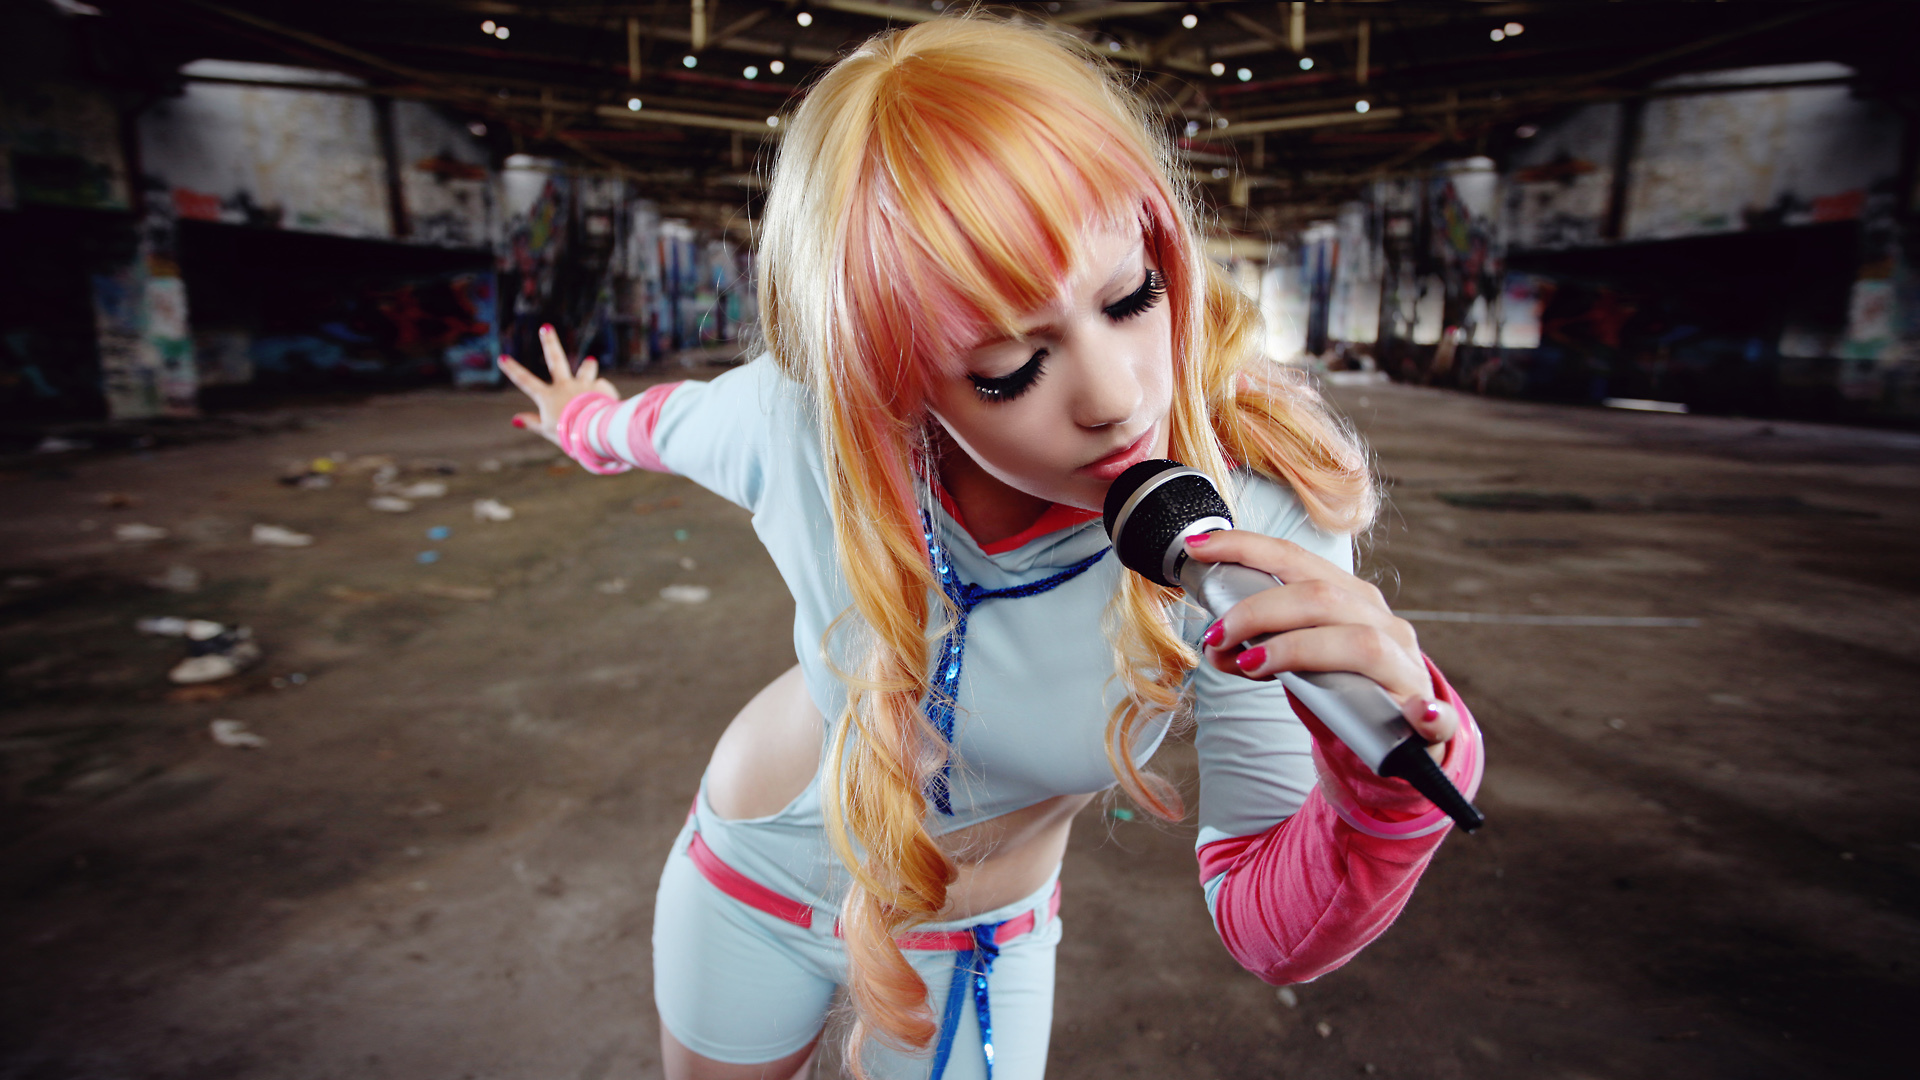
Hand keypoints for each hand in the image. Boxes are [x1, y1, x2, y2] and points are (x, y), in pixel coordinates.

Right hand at [497, 324, 617, 446]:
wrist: (595, 431)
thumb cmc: (569, 435)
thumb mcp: (547, 430)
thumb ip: (532, 422)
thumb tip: (515, 419)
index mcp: (548, 397)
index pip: (525, 381)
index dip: (512, 369)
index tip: (502, 357)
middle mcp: (565, 386)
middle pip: (555, 359)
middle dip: (549, 342)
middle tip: (546, 327)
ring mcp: (583, 384)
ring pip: (585, 369)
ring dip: (587, 365)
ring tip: (589, 361)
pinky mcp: (601, 387)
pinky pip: (601, 388)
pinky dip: (602, 395)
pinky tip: (606, 405)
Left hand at [1186, 530, 1458, 757]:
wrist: (1395, 742)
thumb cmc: (1341, 691)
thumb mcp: (1298, 659)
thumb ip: (1262, 645)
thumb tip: (1216, 642)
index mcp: (1349, 599)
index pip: (1295, 560)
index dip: (1247, 548)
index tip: (1198, 548)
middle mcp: (1381, 623)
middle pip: (1320, 597)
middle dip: (1258, 610)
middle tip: (1216, 636)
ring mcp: (1406, 669)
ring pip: (1359, 644)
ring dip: (1296, 651)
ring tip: (1250, 665)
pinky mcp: (1429, 722)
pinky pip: (1434, 717)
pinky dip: (1426, 715)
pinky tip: (1415, 716)